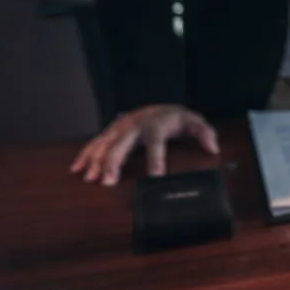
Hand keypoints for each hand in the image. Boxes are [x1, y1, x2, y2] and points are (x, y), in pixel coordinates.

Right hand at [70, 104, 218, 185]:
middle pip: (122, 144)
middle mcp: (134, 125)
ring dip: (96, 162)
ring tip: (90, 179)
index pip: (156, 143)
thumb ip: (204, 134)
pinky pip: (95, 143)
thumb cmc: (177, 120)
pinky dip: (85, 155)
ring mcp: (120, 128)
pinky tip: (77, 169)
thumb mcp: (194, 123)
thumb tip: (212, 148)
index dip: (156, 160)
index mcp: (156, 125)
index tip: (155, 177)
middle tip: (108, 182)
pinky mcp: (111, 132)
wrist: (159, 107)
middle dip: (114, 163)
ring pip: (105, 144)